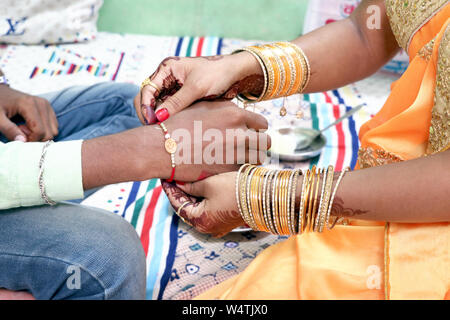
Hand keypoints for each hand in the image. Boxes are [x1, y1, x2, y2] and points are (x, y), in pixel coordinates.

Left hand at [0, 85, 57, 141]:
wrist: (0, 92)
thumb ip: (9, 130)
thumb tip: (23, 142)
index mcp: (29, 104)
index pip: (40, 131)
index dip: (30, 139)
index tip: (17, 133)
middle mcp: (42, 104)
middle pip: (49, 133)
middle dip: (35, 137)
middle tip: (20, 130)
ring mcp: (47, 105)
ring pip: (53, 131)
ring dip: (40, 135)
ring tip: (25, 128)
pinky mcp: (49, 108)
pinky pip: (53, 127)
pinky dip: (44, 130)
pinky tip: (31, 125)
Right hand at [135, 52, 263, 123]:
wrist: (236, 75)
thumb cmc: (217, 74)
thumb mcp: (196, 88)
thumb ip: (177, 102)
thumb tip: (158, 118)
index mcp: (167, 69)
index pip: (147, 89)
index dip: (145, 106)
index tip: (151, 121)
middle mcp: (167, 79)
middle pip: (148, 99)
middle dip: (149, 114)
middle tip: (156, 129)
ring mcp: (173, 90)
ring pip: (157, 107)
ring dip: (159, 119)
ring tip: (165, 131)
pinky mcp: (181, 100)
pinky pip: (169, 111)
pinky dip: (169, 120)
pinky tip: (172, 129)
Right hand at [154, 100, 269, 181]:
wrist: (162, 147)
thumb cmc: (178, 125)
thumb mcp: (203, 107)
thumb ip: (225, 109)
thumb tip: (237, 111)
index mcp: (235, 113)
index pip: (262, 123)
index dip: (257, 129)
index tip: (251, 134)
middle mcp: (239, 131)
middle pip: (265, 141)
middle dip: (259, 145)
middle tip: (249, 148)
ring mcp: (236, 152)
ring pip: (258, 158)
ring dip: (252, 159)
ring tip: (240, 159)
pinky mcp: (228, 169)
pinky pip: (244, 170)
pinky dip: (238, 170)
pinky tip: (227, 168)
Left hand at [161, 172, 242, 236]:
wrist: (263, 194)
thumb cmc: (235, 189)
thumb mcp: (209, 184)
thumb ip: (190, 186)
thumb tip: (178, 184)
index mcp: (200, 221)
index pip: (178, 205)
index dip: (170, 191)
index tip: (165, 178)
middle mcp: (207, 228)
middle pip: (187, 209)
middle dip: (181, 193)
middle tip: (173, 177)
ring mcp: (217, 226)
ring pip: (198, 209)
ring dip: (192, 195)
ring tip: (185, 179)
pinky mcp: (226, 221)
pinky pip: (209, 210)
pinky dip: (203, 199)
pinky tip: (201, 186)